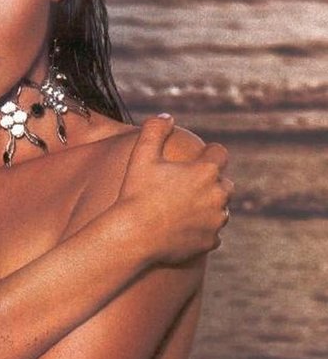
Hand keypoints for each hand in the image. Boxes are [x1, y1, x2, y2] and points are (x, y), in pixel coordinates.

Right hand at [117, 114, 233, 263]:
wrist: (132, 236)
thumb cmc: (136, 194)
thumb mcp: (141, 156)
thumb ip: (155, 130)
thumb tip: (167, 116)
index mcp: (206, 171)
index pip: (220, 154)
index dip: (209, 154)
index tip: (198, 158)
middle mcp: (218, 195)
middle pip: (225, 184)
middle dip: (211, 184)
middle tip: (188, 188)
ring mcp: (215, 221)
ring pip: (221, 211)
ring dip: (209, 209)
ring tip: (185, 211)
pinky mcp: (210, 242)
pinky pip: (213, 235)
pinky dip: (202, 233)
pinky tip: (184, 231)